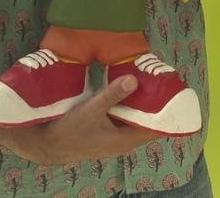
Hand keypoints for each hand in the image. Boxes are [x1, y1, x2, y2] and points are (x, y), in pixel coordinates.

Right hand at [4, 75, 159, 164]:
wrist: (45, 143)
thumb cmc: (69, 131)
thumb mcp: (91, 111)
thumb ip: (112, 95)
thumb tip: (134, 79)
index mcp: (124, 140)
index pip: (155, 128)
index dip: (166, 111)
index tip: (174, 91)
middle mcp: (122, 139)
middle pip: (145, 119)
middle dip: (153, 100)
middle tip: (160, 76)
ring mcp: (113, 133)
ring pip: (133, 115)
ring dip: (138, 98)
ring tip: (146, 75)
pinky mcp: (104, 127)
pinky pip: (122, 113)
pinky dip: (126, 100)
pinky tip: (125, 83)